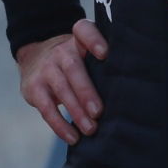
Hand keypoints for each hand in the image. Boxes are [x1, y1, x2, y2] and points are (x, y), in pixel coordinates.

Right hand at [16, 18, 108, 143]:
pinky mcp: (33, 88)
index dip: (93, 39)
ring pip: (61, 89)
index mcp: (77, 41)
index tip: (105, 54)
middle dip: (86, 90)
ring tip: (91, 129)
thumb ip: (104, 65)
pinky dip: (59, 125)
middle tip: (99, 112)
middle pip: (72, 66)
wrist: (35, 59)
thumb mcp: (85, 54)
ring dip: (76, 110)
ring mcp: (46, 69)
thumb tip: (133, 94)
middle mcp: (61, 52)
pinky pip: (46, 108)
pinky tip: (73, 137)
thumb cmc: (75, 63)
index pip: (83, 30)